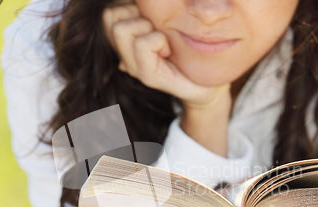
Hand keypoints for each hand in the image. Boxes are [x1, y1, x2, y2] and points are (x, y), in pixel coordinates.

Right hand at [102, 4, 230, 109]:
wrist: (208, 86)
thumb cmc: (191, 52)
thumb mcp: (169, 25)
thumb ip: (151, 13)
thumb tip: (137, 0)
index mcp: (127, 40)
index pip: (109, 12)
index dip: (129, 6)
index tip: (152, 19)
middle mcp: (125, 54)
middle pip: (110, 16)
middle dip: (135, 13)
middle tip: (157, 28)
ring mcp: (134, 67)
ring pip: (121, 29)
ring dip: (145, 26)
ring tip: (163, 39)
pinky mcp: (148, 77)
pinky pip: (143, 44)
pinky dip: (158, 40)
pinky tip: (169, 51)